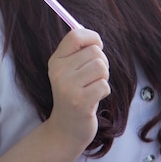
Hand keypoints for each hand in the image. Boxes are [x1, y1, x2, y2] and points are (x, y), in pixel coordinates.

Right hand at [47, 29, 110, 153]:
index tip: (96, 46)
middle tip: (94, 77)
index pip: (75, 35)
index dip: (92, 37)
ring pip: (101, 67)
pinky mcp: (80, 102)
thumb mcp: (69, 71)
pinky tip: (94, 99)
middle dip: (102, 63)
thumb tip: (90, 32)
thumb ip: (78, 52)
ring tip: (94, 87)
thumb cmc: (75, 94)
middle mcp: (58, 72)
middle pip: (95, 52)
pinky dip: (104, 91)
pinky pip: (104, 85)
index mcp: (56, 60)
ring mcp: (68, 87)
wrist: (66, 129)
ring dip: (104, 77)